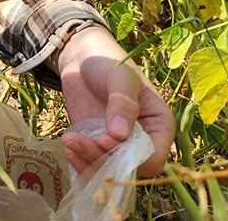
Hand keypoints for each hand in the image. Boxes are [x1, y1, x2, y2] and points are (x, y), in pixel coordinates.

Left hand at [57, 26, 174, 175]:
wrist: (82, 57)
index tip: (105, 138)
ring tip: (69, 141)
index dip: (130, 157)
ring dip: (87, 162)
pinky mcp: (96, 143)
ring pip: (107, 170)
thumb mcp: (120, 77)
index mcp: (159, 125)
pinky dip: (79, 160)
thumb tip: (120, 135)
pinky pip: (91, 163)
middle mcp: (141, 140)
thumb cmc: (109, 61)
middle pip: (127, 168)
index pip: (153, 159)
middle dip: (103, 160)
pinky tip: (68, 144)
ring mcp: (117, 144)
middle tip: (80, 141)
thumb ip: (123, 103)